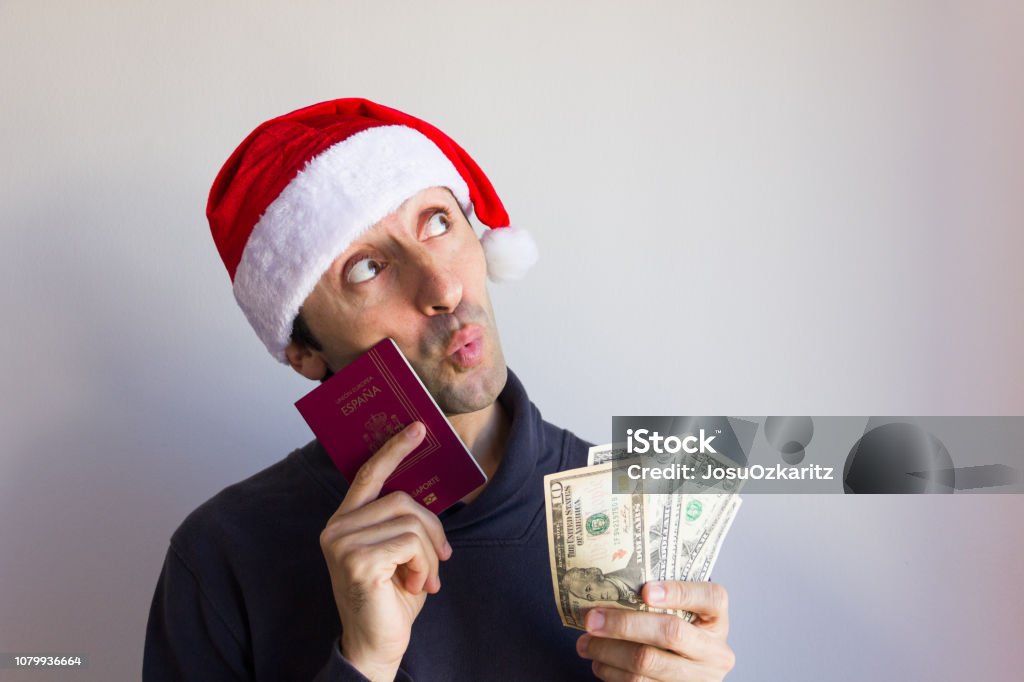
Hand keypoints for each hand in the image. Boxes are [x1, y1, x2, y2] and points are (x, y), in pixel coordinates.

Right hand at [319, 422, 452, 681]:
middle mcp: (336, 528)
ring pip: (411, 522)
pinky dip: (424, 566)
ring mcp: (342, 543)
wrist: (378, 646)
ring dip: (430, 553)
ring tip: (425, 580)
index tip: (418, 428)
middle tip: (441, 558)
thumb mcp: (399, 552)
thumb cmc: (391, 599)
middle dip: (432, 528)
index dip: (394, 449)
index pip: (369, 474)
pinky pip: (410, 544)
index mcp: (345, 521)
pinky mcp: (356, 561)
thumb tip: (426, 497)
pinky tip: (416, 587)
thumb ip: (403, 522)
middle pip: (403, 500)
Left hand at [576, 581, 734, 680]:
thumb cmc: (675, 629)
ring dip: (609, 652)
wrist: (686, 671)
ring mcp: (699, 679)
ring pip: (648, 663)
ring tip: (586, 643)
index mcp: (717, 619)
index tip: (644, 590)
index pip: (711, 598)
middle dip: (624, 624)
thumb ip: (657, 598)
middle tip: (591, 619)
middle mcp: (715, 652)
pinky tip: (599, 662)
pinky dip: (613, 673)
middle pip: (671, 632)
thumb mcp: (680, 613)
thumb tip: (607, 586)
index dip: (678, 592)